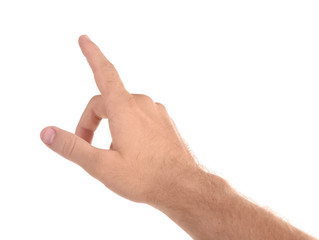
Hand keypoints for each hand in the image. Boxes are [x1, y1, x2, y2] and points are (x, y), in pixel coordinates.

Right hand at [40, 35, 198, 203]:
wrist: (183, 186)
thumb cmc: (144, 177)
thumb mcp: (101, 166)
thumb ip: (73, 147)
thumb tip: (46, 133)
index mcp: (125, 108)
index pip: (104, 73)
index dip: (92, 54)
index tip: (84, 39)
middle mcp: (142, 104)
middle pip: (105, 102)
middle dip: (90, 122)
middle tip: (86, 147)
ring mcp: (155, 112)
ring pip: (122, 110)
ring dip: (110, 126)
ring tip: (112, 153)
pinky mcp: (164, 121)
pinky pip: (139, 116)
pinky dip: (127, 127)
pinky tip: (132, 150)